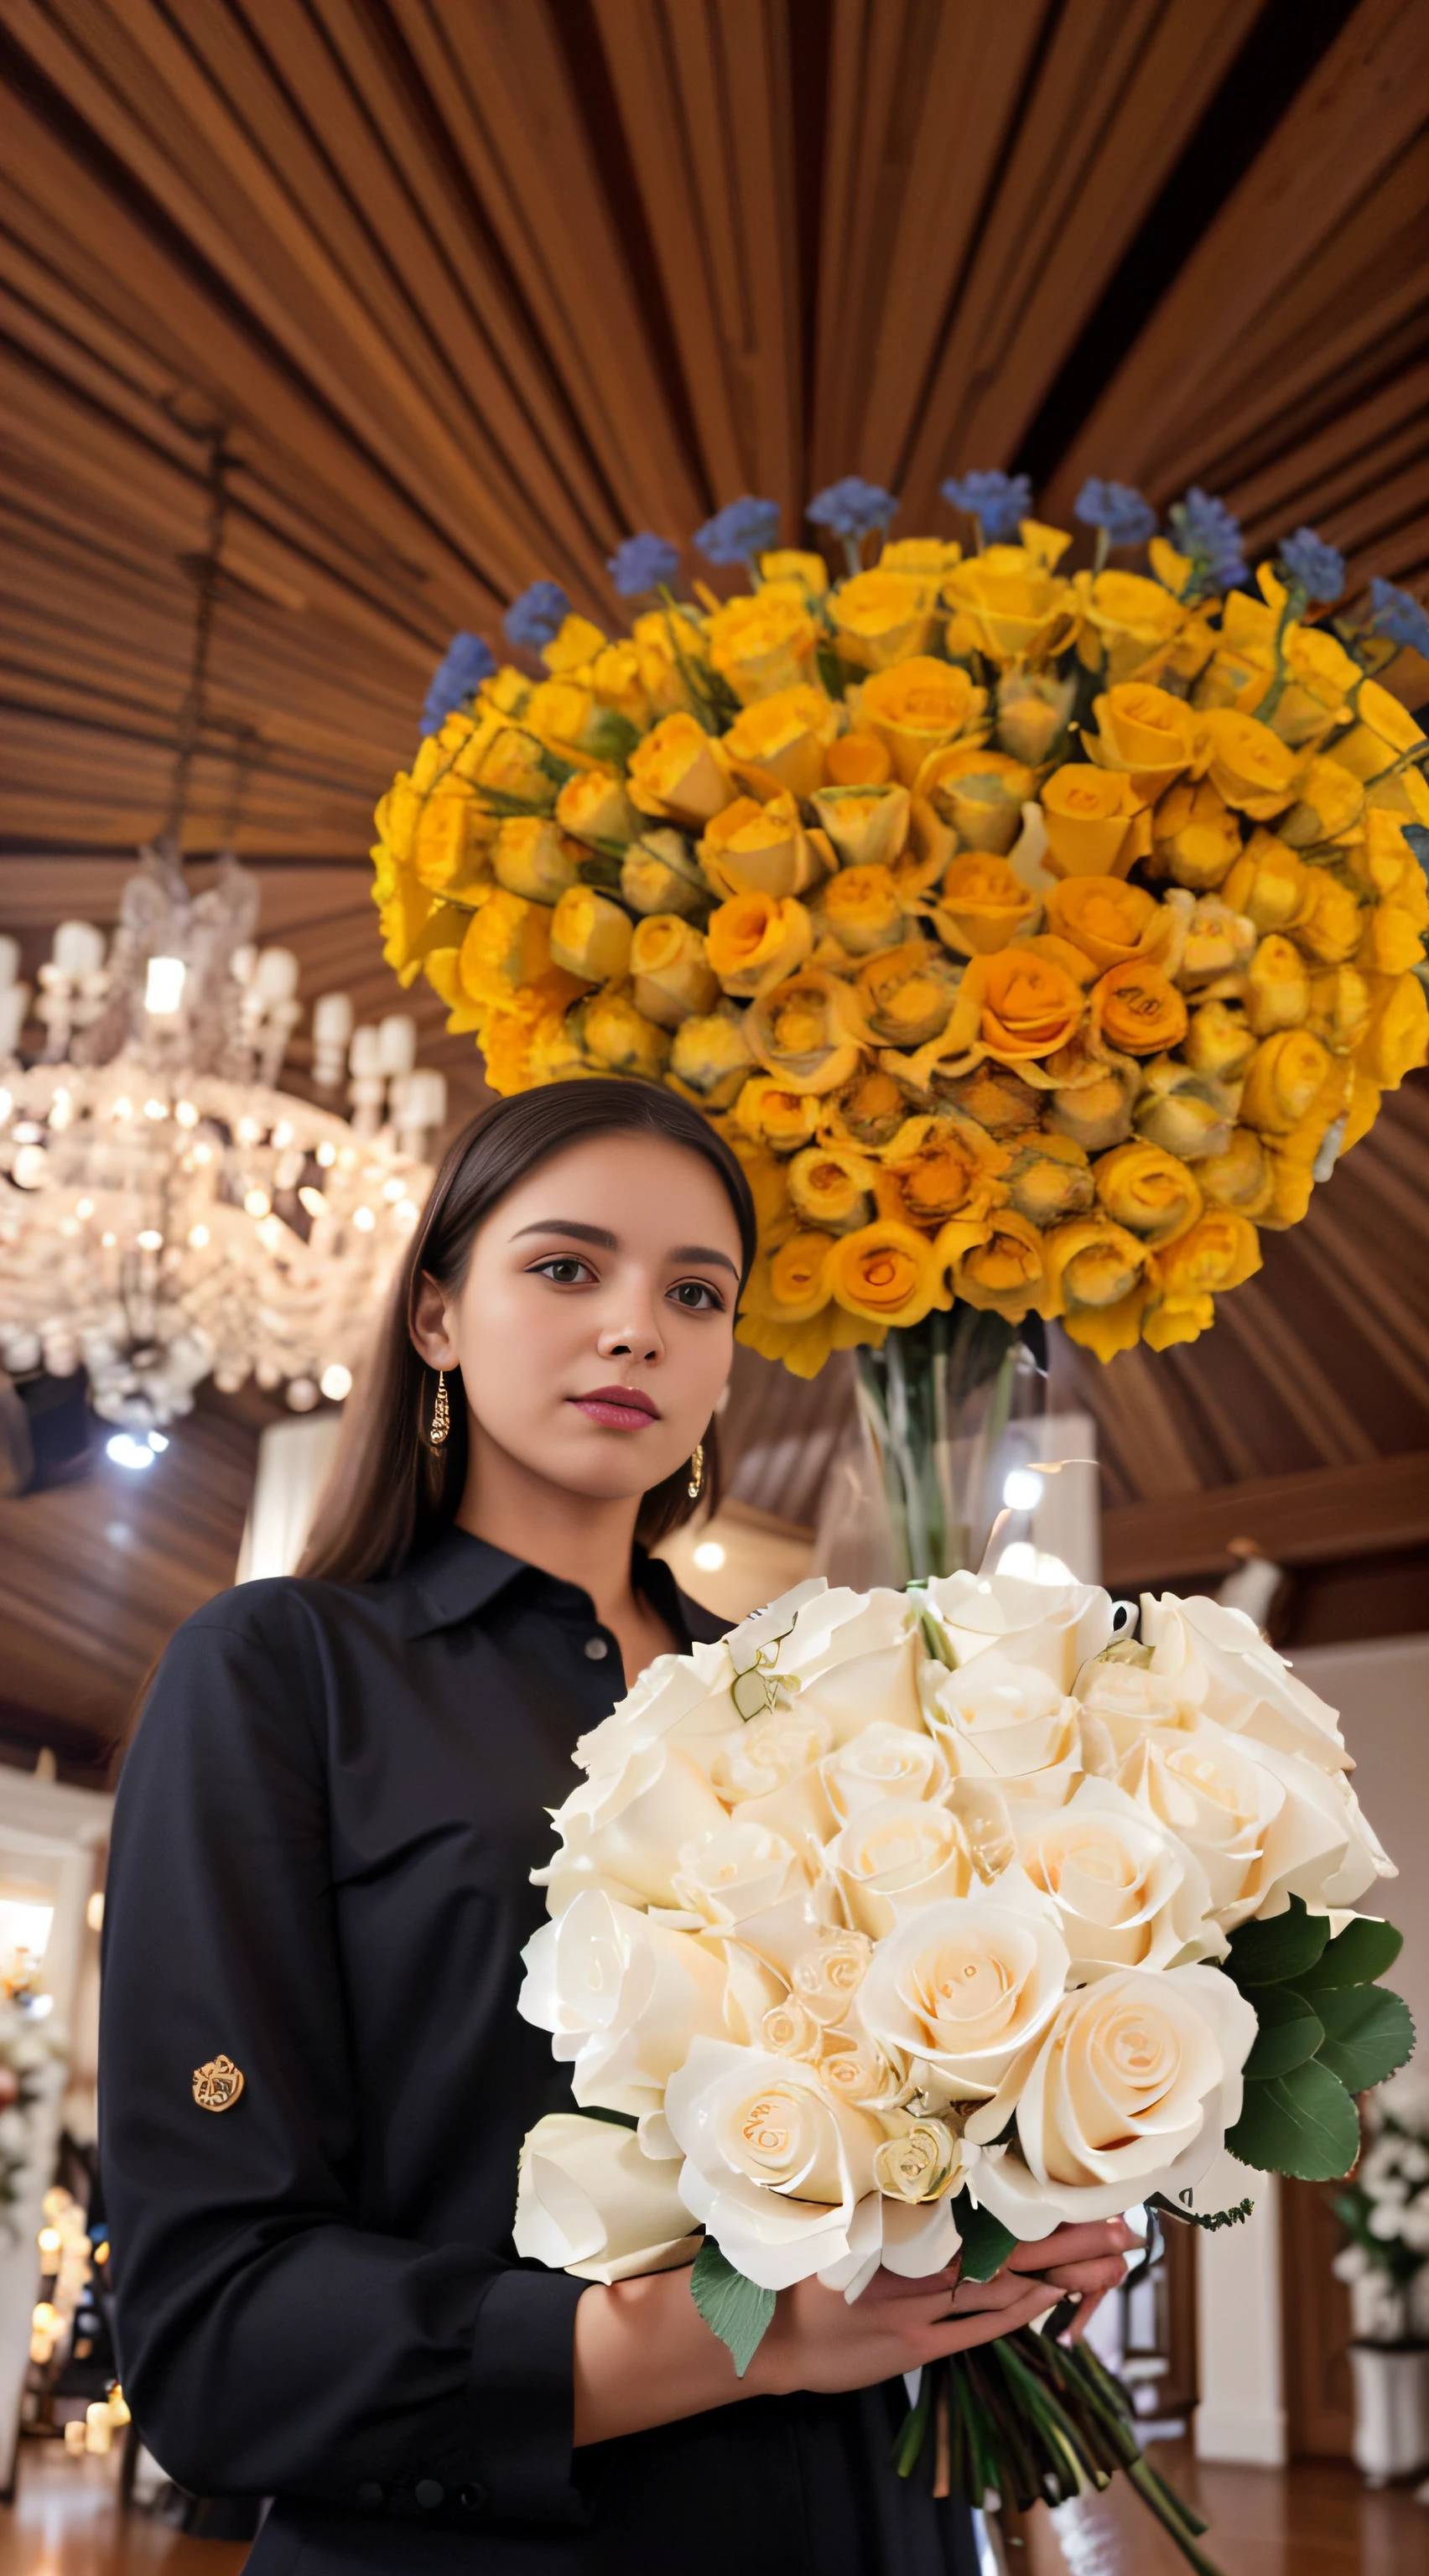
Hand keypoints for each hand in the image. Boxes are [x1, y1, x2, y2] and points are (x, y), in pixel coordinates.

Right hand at [749, 2214, 1136, 2397]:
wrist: (769, 2332)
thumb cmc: (808, 2270)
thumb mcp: (851, 2223)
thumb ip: (899, 2206)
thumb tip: (947, 2179)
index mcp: (905, 2221)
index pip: (986, 2205)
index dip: (1039, 2199)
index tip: (1085, 2190)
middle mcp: (917, 2258)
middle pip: (1010, 2244)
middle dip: (1071, 2237)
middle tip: (1123, 2230)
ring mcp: (919, 2305)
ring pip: (1005, 2285)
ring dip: (1060, 2275)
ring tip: (1108, 2266)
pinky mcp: (916, 2346)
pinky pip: (978, 2327)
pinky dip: (1018, 2311)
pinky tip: (1052, 2301)